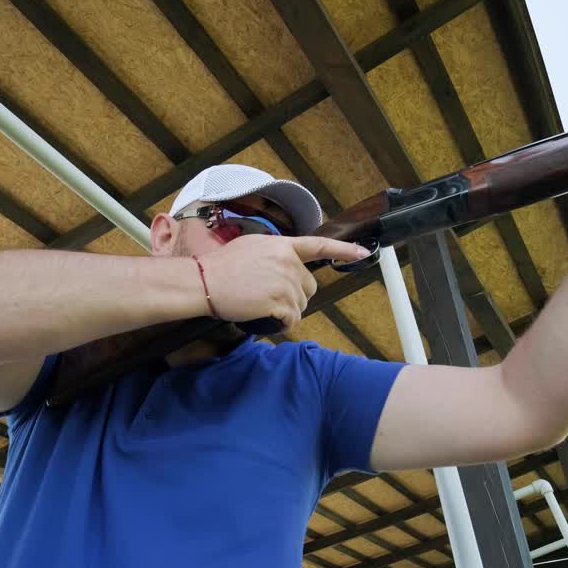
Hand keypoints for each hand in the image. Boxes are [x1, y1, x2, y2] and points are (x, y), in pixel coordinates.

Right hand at [196, 235, 369, 328]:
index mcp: (282, 245)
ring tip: (263, 304)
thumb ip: (276, 251)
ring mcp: (284, 282)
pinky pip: (292, 319)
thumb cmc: (223, 266)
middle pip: (309, 287)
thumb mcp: (252, 246)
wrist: (204, 281)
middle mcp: (287, 262)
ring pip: (301, 305)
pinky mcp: (278, 302)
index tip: (364, 252)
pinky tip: (266, 317)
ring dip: (287, 310)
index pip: (320, 245)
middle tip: (272, 296)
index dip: (344, 249)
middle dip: (296, 295)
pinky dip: (283, 323)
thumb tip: (288, 261)